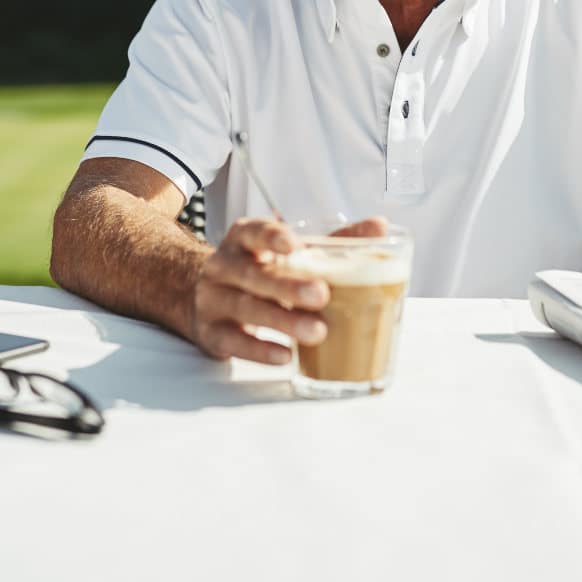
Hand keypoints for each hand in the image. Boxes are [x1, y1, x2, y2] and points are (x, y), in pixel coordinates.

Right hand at [190, 216, 330, 364]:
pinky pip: (234, 342)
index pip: (254, 232)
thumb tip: (378, 226)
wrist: (204, 296)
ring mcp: (213, 300)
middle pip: (253, 275)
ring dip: (282, 321)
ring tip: (316, 331)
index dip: (272, 237)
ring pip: (246, 308)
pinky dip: (260, 350)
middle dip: (287, 286)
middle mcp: (223, 266)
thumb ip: (332, 240)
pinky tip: (286, 355)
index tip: (295, 244)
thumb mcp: (290, 251)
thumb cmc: (262, 270)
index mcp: (243, 239)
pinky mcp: (211, 332)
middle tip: (321, 294)